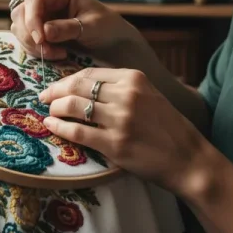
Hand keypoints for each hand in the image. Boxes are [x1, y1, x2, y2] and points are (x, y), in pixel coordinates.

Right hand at [10, 0, 137, 60]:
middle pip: (21, 14)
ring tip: (56, 54)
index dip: (32, 20)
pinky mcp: (37, 30)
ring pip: (19, 28)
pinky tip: (53, 54)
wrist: (113, 41)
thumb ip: (67, 28)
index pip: (34, 0)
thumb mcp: (91, 27)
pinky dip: (34, 49)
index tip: (40, 39)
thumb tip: (44, 31)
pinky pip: (25, 39)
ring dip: (32, 44)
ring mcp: (39, 14)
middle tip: (47, 51)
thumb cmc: (107, 28)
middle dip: (30, 35)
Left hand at [39, 66, 206, 194]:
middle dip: (54, 91)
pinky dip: (59, 127)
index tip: (55, 87)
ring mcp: (120, 120)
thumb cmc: (165, 127)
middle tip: (43, 98)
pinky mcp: (115, 144)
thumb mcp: (146, 94)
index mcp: (133, 78)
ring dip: (55, 108)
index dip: (66, 80)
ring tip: (49, 112)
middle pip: (76, 87)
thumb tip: (79, 85)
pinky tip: (51, 125)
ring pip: (72, 106)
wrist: (189, 159)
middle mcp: (126, 95)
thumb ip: (118, 87)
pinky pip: (77, 132)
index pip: (88, 73)